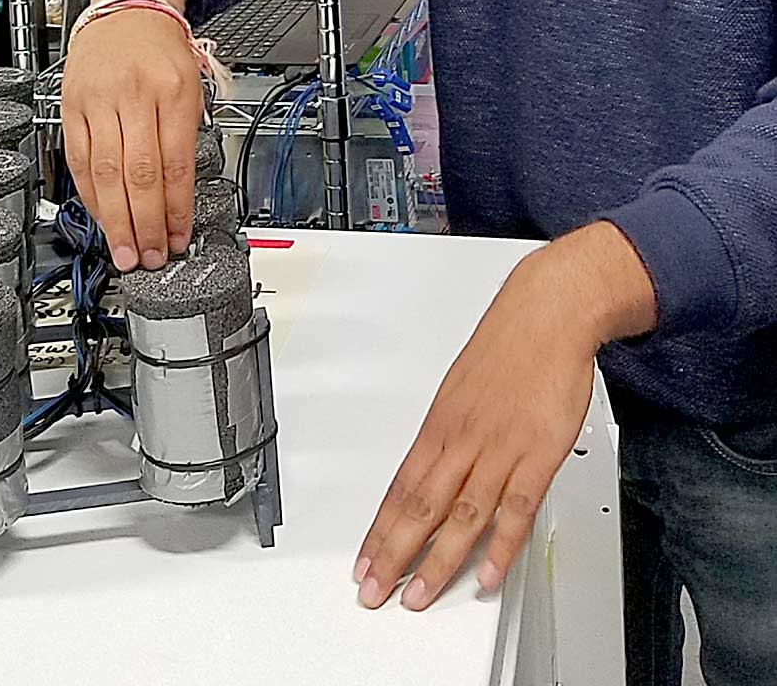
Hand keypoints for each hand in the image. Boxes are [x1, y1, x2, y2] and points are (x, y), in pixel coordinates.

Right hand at [61, 0, 202, 270]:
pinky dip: (89, 194)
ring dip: (114, 219)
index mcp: (173, 90)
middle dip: (144, 224)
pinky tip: (101, 216)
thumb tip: (178, 199)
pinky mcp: (71, 106)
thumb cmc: (161, 49)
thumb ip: (185, 136)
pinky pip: (78, 159)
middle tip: (149, 257)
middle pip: (138, 172)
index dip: (176, 209)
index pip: (176, 162)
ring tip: (124, 250)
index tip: (179, 239)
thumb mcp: (190, 84)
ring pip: (104, 171)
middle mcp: (134, 95)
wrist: (126, 10)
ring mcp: (98, 100)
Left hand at [354, 222, 655, 610]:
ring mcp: (500, 449)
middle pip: (421, 506)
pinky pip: (515, 508)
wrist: (547, 316)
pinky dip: (501, 546)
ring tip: (418, 595)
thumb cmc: (506, 347)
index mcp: (439, 424)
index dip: (380, 530)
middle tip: (374, 590)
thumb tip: (430, 468)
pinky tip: (487, 573)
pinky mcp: (538, 454)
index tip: (364, 560)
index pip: (400, 487)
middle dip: (394, 554)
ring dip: (438, 560)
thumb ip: (448, 434)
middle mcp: (463, 439)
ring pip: (462, 515)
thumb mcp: (460, 387)